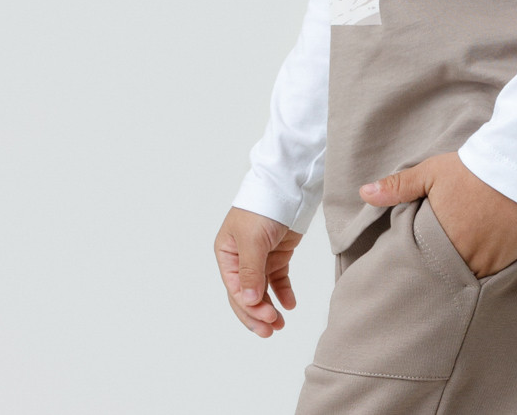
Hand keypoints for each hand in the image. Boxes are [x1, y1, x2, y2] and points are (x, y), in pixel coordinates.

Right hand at [214, 207, 302, 337]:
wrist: (289, 186)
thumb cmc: (263, 207)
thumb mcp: (253, 240)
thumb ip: (251, 272)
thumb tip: (249, 302)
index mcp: (227, 253)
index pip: (235, 288)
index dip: (249, 307)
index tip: (266, 317)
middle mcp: (240, 258)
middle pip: (247, 294)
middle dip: (258, 313)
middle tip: (271, 330)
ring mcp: (260, 257)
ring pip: (262, 290)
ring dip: (270, 307)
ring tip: (280, 324)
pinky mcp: (278, 254)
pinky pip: (278, 279)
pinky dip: (283, 293)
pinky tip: (290, 305)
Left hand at [359, 151, 516, 278]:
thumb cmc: (471, 169)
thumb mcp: (430, 173)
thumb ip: (398, 187)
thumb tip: (364, 193)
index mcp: (440, 238)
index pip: (423, 261)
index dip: (421, 259)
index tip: (419, 256)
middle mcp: (464, 255)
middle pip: (446, 273)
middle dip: (440, 268)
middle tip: (438, 260)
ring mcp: (489, 260)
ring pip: (469, 276)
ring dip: (462, 270)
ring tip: (458, 259)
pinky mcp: (509, 258)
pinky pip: (492, 273)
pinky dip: (485, 267)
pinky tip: (481, 253)